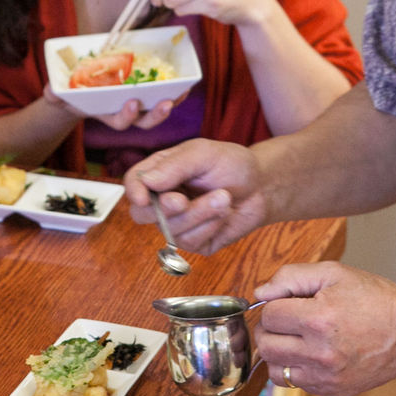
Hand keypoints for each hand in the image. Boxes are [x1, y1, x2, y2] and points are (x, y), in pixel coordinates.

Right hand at [41, 83, 180, 129]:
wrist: (79, 94)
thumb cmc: (71, 96)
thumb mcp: (60, 96)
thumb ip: (55, 95)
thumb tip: (51, 90)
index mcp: (109, 116)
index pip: (121, 122)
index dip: (127, 115)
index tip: (133, 103)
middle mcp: (126, 115)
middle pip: (145, 121)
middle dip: (156, 115)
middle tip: (165, 102)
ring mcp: (138, 108)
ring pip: (157, 112)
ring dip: (170, 104)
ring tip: (181, 93)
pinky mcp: (146, 97)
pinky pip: (163, 97)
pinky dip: (174, 93)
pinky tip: (185, 84)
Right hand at [123, 139, 266, 253]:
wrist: (262, 186)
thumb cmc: (231, 164)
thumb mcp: (203, 154)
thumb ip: (174, 166)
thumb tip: (146, 181)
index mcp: (159, 174)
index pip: (133, 183)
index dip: (134, 191)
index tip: (144, 197)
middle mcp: (162, 201)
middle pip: (141, 214)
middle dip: (164, 209)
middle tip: (183, 200)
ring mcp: (177, 224)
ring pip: (171, 229)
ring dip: (199, 213)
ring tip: (223, 197)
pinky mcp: (196, 241)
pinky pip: (192, 241)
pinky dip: (210, 226)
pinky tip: (224, 214)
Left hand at [251, 262, 395, 395]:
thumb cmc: (376, 299)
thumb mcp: (334, 273)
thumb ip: (291, 277)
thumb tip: (261, 292)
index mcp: (319, 319)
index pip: (269, 315)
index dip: (275, 304)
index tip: (289, 302)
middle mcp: (320, 352)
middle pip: (266, 344)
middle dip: (270, 328)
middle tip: (287, 320)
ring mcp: (327, 376)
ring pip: (274, 368)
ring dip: (278, 351)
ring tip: (296, 338)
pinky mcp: (333, 390)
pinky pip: (295, 382)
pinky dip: (296, 367)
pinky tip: (311, 353)